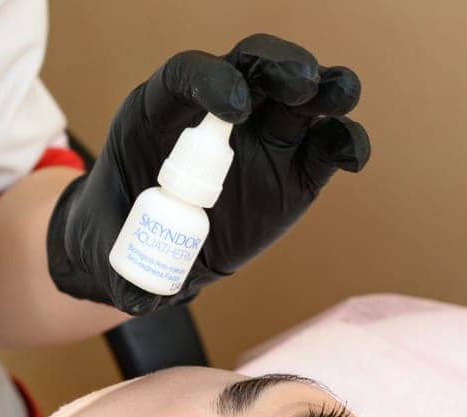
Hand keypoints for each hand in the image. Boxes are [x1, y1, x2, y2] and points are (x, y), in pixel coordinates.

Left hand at [47, 32, 370, 314]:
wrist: (156, 249)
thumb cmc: (126, 233)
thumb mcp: (114, 251)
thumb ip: (125, 275)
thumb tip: (143, 300)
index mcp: (163, 110)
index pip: (188, 76)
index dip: (213, 81)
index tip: (234, 108)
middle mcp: (220, 112)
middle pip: (253, 68)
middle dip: (280, 66)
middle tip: (301, 83)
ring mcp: (263, 138)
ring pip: (299, 97)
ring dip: (325, 90)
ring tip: (340, 97)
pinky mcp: (297, 169)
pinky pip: (326, 147)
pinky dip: (345, 143)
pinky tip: (352, 157)